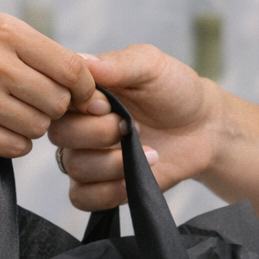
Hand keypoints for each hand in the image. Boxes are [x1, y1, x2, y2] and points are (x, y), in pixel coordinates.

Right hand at [0, 3, 95, 158]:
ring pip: (38, 127)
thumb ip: (18, 40)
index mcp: (4, 32)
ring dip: (32, 124)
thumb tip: (67, 62)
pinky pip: (14, 147)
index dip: (83, 86)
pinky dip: (13, 142)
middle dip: (55, 105)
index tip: (78, 92)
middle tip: (36, 101)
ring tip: (10, 112)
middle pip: (58, 101)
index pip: (72, 68)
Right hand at [48, 44, 220, 210]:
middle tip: (131, 127)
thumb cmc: (175, 90)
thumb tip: (82, 61)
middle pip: (60, 135)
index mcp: (83, 92)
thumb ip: (117, 63)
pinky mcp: (100, 186)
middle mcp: (78, 123)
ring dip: (112, 163)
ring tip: (147, 152)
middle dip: (98, 134)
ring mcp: (87, 156)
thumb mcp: (150, 65)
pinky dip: (106, 192)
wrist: (203, 129)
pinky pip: (81, 197)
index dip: (79, 106)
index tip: (108, 105)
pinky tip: (131, 181)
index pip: (56, 98)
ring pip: (74, 167)